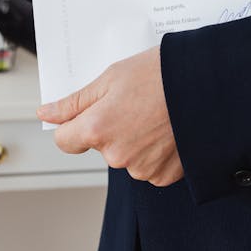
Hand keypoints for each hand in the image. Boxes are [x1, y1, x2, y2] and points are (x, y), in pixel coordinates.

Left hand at [37, 47, 183, 187]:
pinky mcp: (164, 176)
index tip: (91, 111)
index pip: (65, 140)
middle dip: (109, 128)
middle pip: (98, 146)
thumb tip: (46, 114)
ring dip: (133, 140)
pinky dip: (154, 151)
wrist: (204, 85)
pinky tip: (166, 129)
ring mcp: (141, 169)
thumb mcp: (110, 77)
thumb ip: (73, 102)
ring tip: (154, 114)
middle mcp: (116, 156)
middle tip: (133, 103)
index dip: (74, 123)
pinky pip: (148, 166)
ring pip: (125, 156)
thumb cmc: (158, 74)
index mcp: (97, 129)